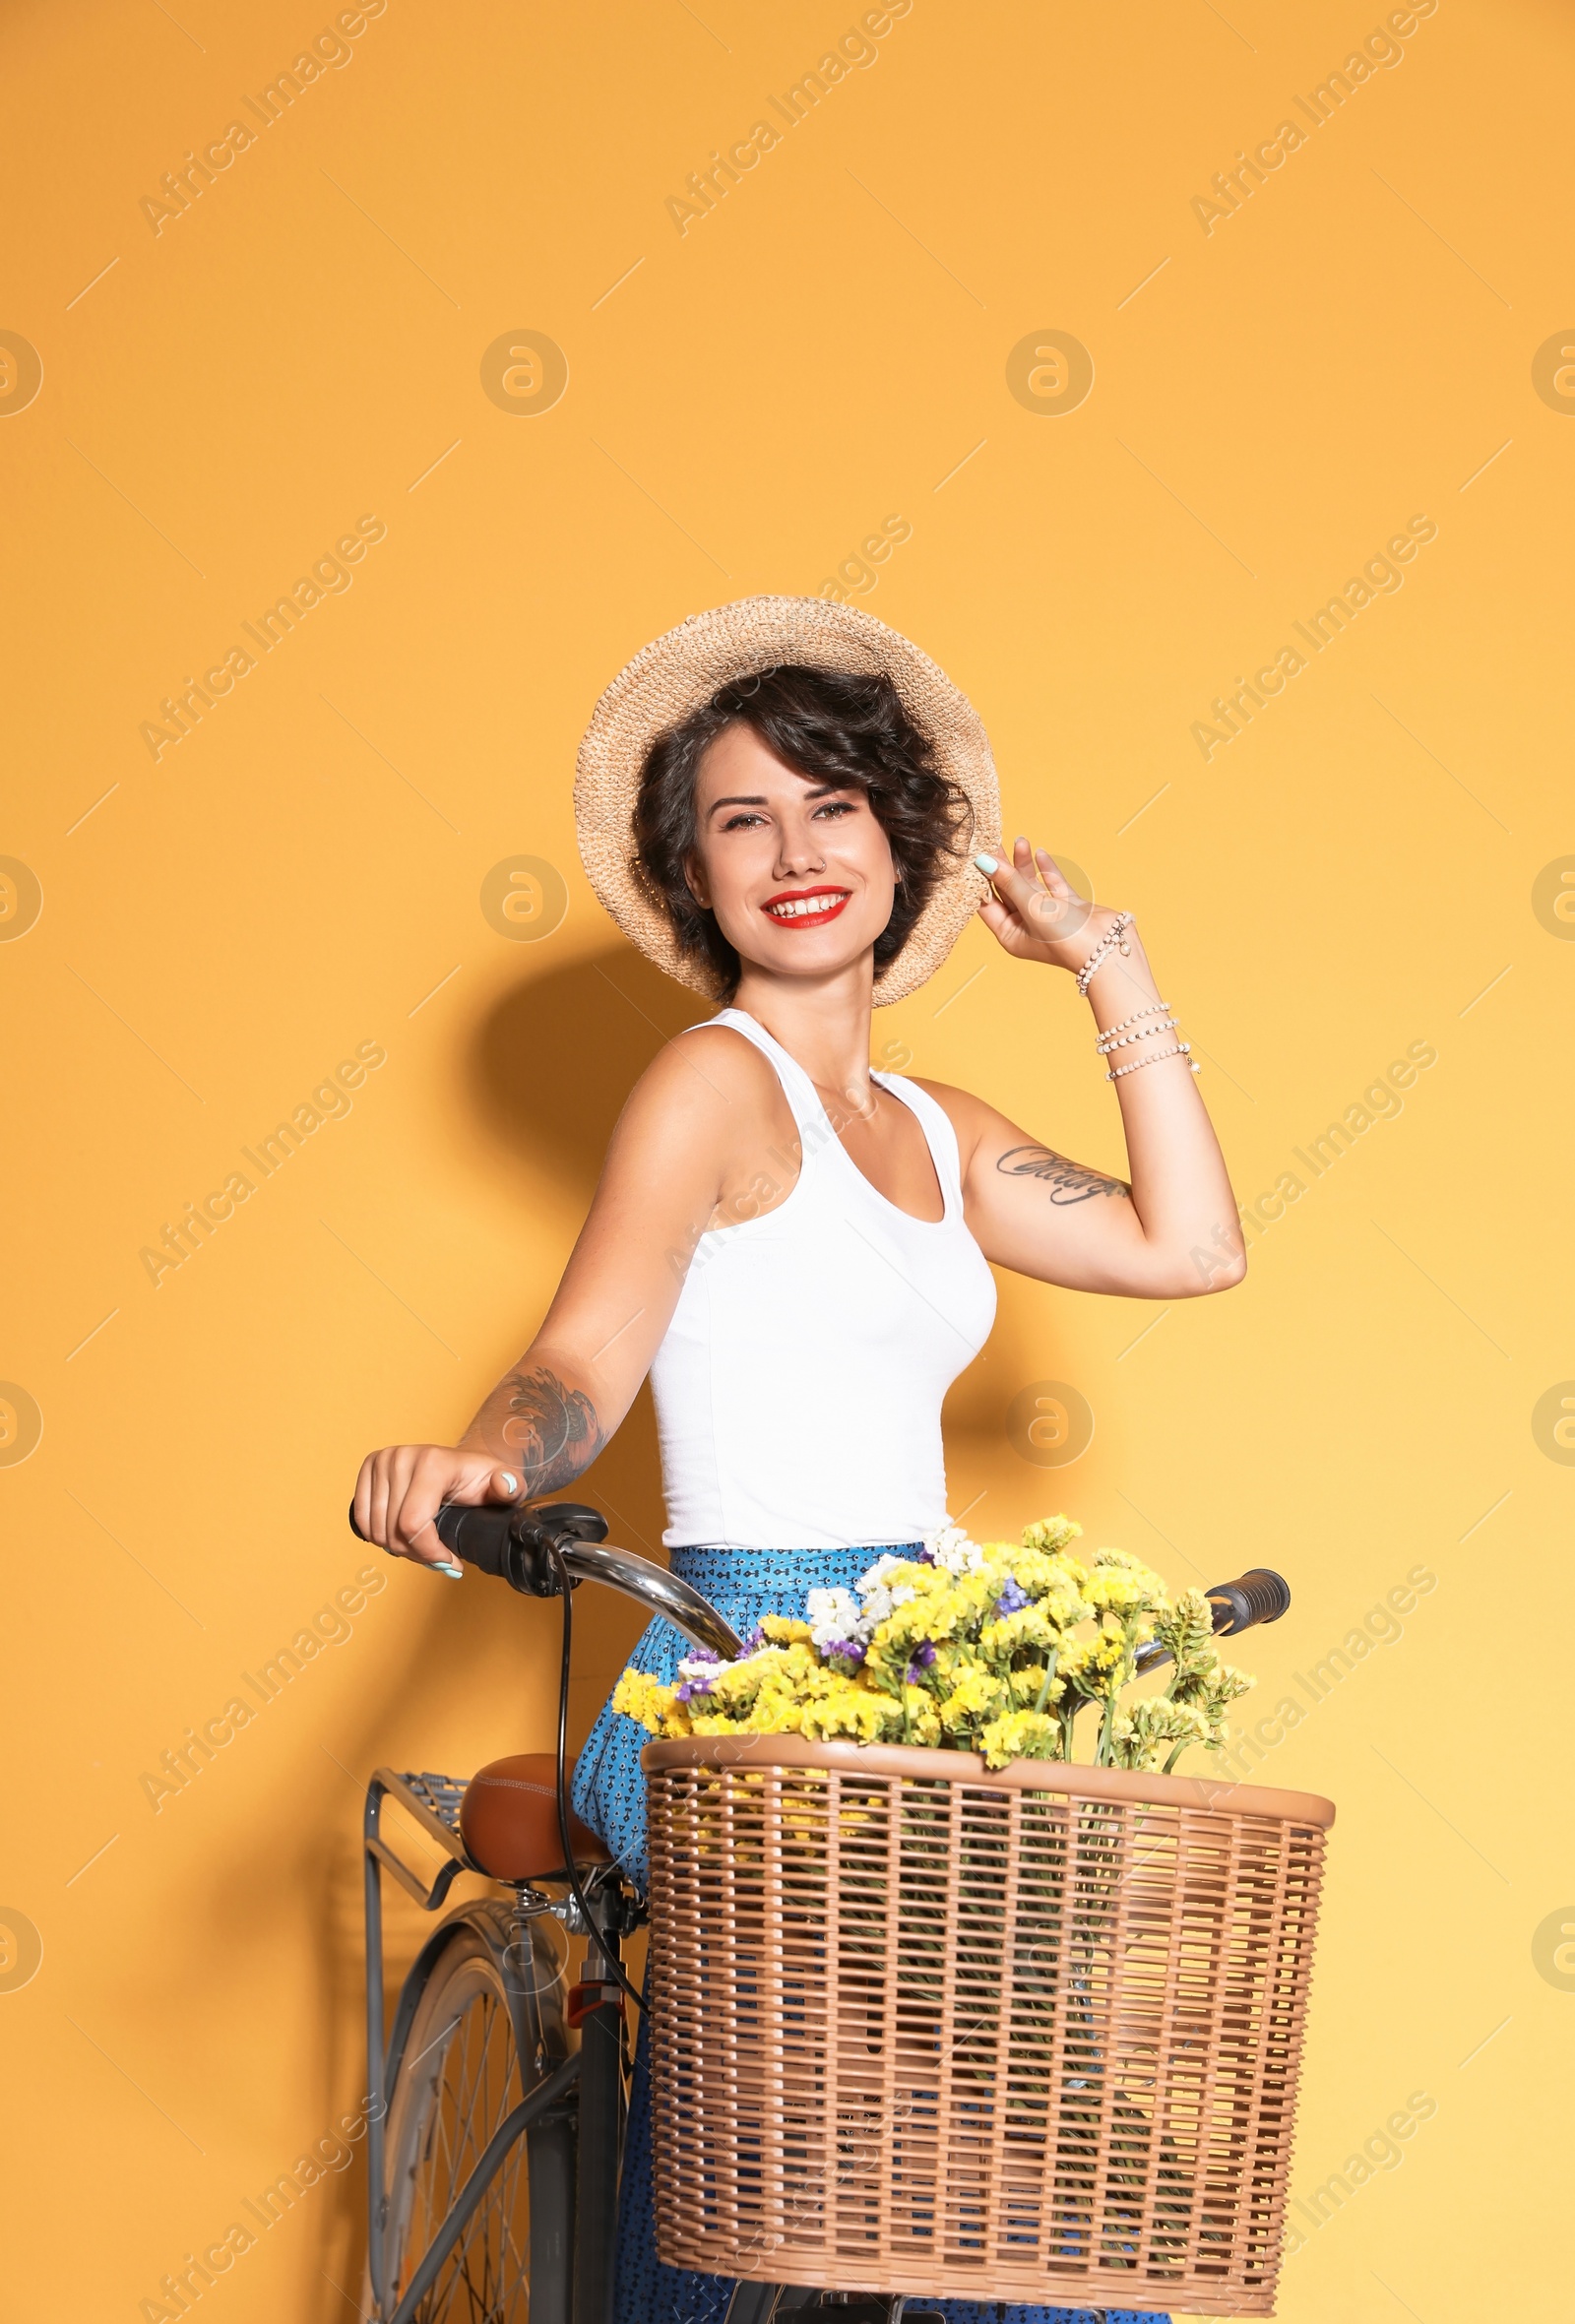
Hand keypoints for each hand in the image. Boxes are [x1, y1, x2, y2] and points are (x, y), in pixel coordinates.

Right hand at [352, 1444, 521, 1570]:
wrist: (461, 1465)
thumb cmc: (480, 1479)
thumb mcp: (504, 1485)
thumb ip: (509, 1487)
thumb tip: (503, 1486)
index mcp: (432, 1462)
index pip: (413, 1523)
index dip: (429, 1552)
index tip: (449, 1562)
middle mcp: (402, 1457)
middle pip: (394, 1531)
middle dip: (418, 1554)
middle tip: (438, 1557)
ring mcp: (382, 1460)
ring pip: (377, 1530)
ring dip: (399, 1548)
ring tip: (423, 1546)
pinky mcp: (368, 1468)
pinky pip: (361, 1519)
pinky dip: (379, 1536)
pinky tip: (401, 1536)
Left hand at [976, 838, 1122, 972]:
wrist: (1107, 949)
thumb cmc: (1065, 938)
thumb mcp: (1031, 907)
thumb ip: (1009, 882)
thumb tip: (984, 861)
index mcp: (1010, 935)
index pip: (988, 904)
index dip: (982, 881)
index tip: (978, 856)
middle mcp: (1026, 926)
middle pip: (1008, 892)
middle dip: (1003, 868)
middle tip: (995, 843)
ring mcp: (1047, 916)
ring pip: (1030, 885)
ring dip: (1024, 864)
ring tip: (1020, 841)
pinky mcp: (1067, 907)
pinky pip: (1052, 885)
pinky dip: (1046, 870)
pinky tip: (1039, 853)